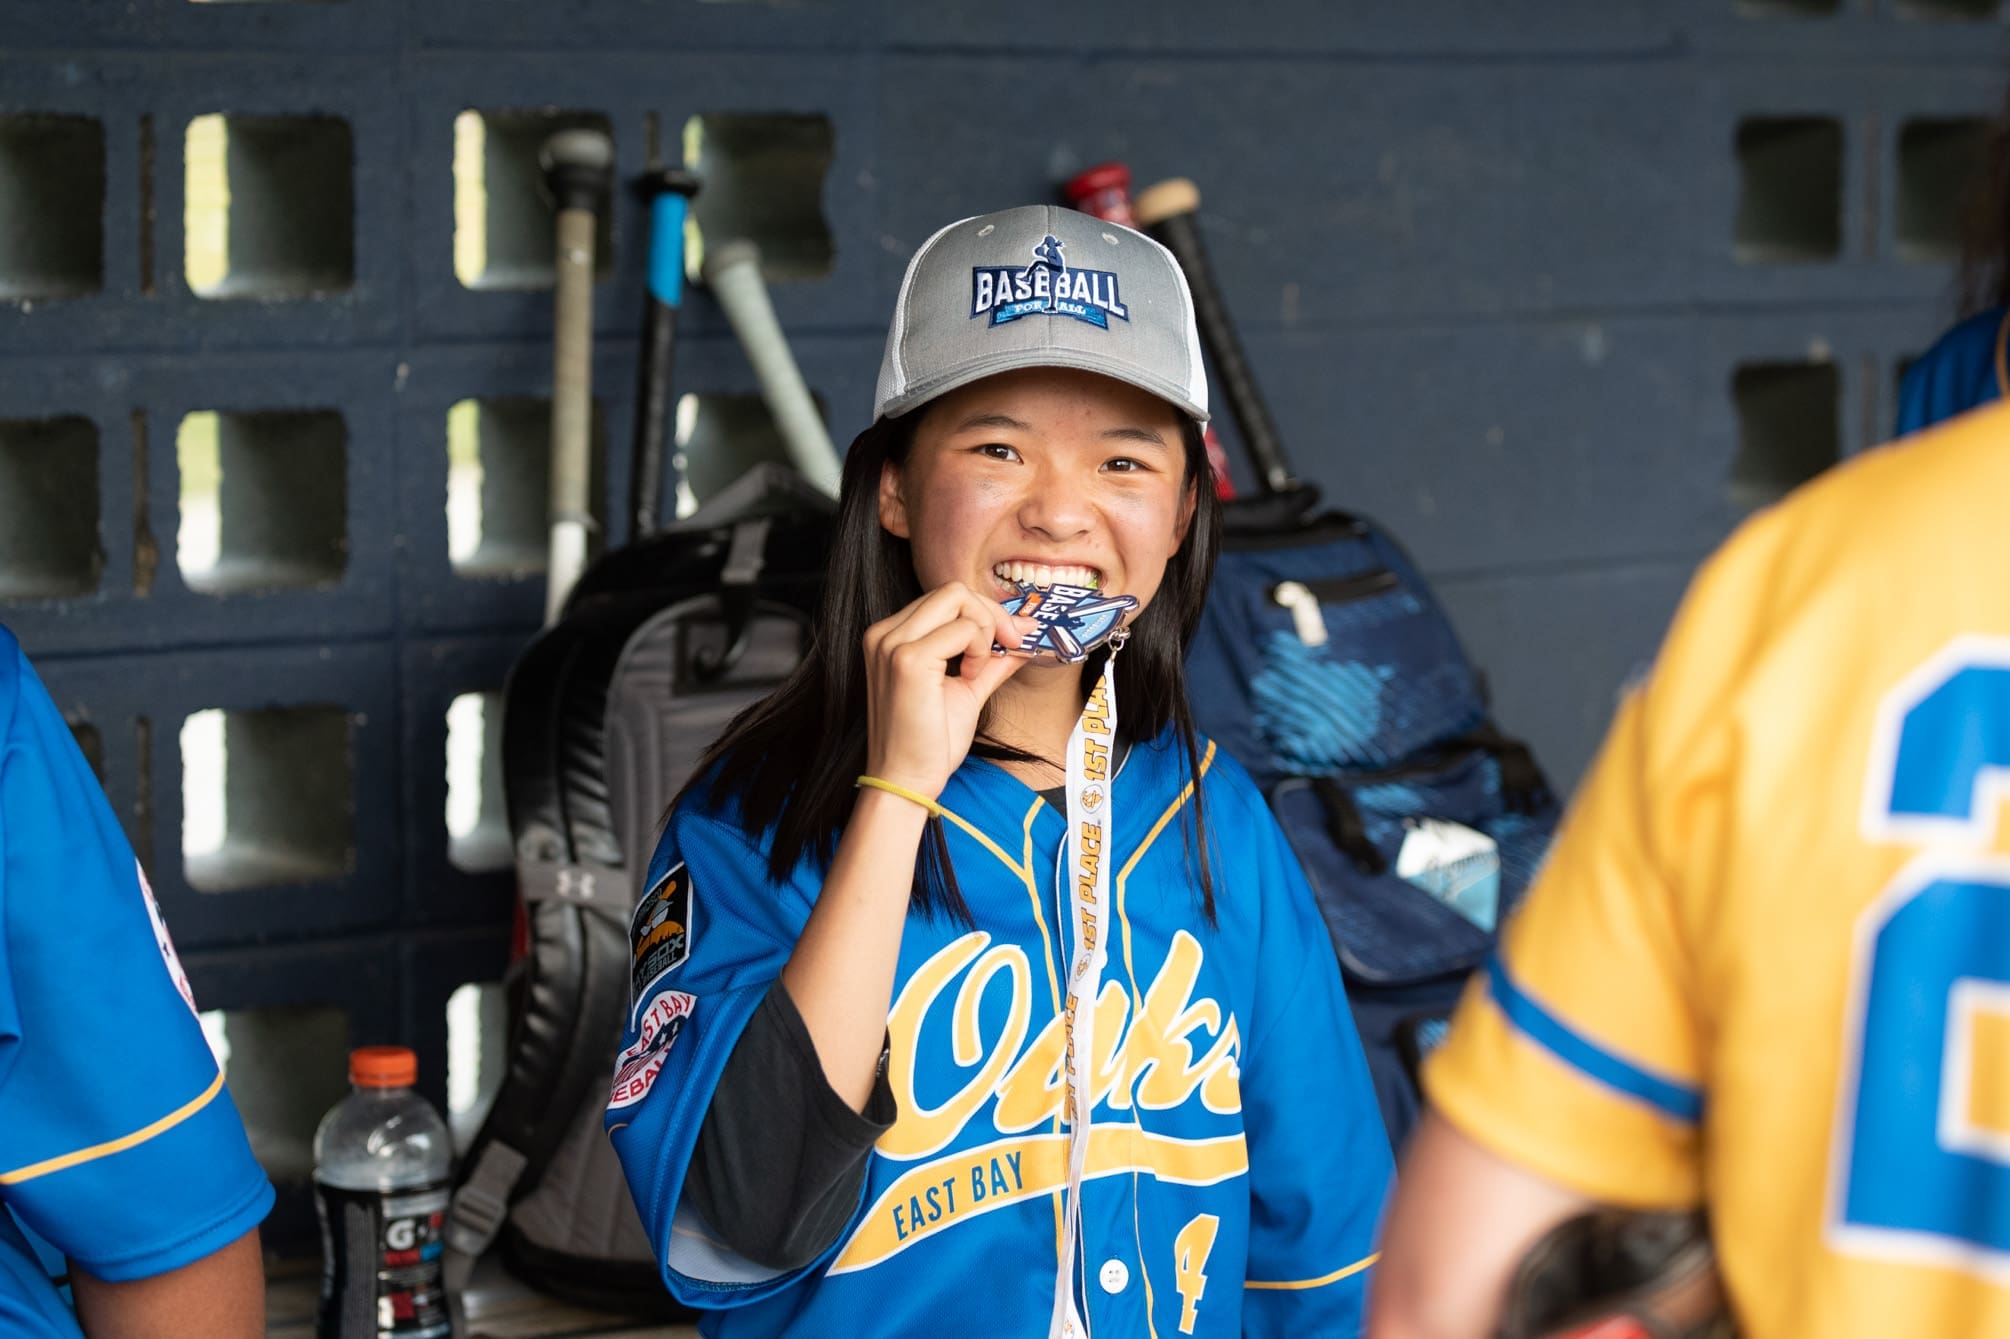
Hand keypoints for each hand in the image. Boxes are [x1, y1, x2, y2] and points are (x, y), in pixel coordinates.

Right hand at [862, 582, 1036, 798]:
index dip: (985, 613)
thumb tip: (1026, 636)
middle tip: (1011, 645)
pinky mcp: (907, 659)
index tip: (1011, 639)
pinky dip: (980, 649)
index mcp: (891, 636)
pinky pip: (963, 629)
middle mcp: (885, 633)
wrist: (907, 782)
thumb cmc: (929, 743)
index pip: (946, 598)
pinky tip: (972, 677)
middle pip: (953, 590)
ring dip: (985, 631)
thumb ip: (992, 660)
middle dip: (992, 614)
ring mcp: (893, 643)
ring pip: (958, 598)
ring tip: (979, 671)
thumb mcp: (967, 690)